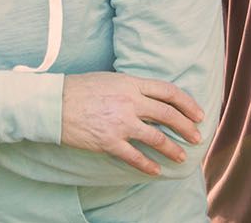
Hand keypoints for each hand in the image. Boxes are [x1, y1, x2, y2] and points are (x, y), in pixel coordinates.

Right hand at [60, 72, 204, 175]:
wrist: (52, 103)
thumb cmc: (78, 89)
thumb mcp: (109, 79)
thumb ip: (131, 87)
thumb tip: (149, 97)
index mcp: (130, 84)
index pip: (168, 92)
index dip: (188, 104)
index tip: (198, 114)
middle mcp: (130, 102)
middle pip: (168, 115)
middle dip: (187, 127)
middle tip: (197, 137)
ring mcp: (120, 123)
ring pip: (157, 138)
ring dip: (173, 149)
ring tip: (181, 156)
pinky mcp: (109, 141)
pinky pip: (135, 156)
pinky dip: (148, 165)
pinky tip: (156, 170)